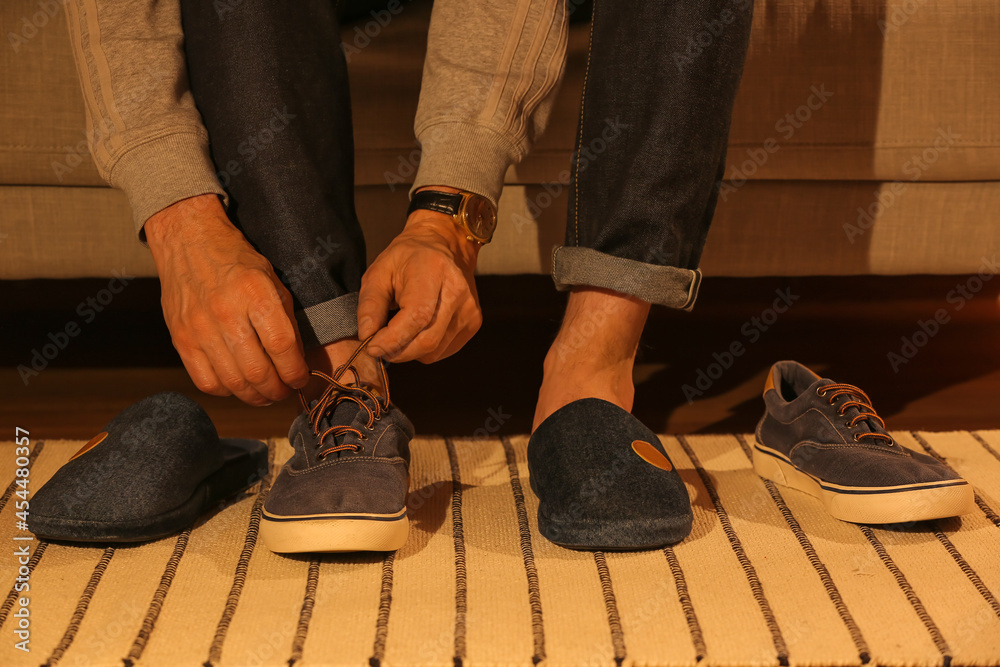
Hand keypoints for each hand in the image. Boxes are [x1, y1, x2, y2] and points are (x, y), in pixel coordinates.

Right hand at [145, 194, 309, 404]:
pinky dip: (226, 391)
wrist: (188, 241)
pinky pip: (205, 380)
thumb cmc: (236, 260)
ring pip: (233, 382)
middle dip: (278, 390)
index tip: (302, 378)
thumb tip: (296, 360)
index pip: (282, 346)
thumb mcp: (271, 279)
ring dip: (255, 396)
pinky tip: (237, 386)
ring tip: (265, 394)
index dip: (296, 371)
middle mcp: (226, 313)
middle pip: (258, 371)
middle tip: (285, 392)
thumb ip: (284, 318)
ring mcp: (200, 328)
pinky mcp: (181, 339)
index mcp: (255, 294)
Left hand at [357, 204, 481, 363]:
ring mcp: (469, 309)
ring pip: (434, 351)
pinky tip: (418, 330)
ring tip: (399, 332)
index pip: (417, 317)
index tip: (372, 347)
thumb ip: (370, 304)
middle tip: (380, 346)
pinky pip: (443, 350)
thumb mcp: (379, 272)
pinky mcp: (474, 323)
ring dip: (410, 351)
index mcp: (433, 271)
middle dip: (398, 351)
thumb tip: (367, 337)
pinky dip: (425, 349)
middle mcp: (457, 291)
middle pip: (428, 340)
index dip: (392, 339)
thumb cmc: (408, 258)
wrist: (445, 245)